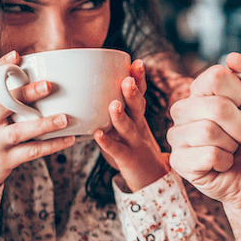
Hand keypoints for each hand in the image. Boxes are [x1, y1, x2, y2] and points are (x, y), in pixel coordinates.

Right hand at [0, 51, 75, 192]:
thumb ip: (1, 100)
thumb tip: (33, 80)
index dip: (1, 67)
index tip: (17, 55)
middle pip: (4, 104)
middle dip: (26, 93)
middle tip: (49, 84)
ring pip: (20, 131)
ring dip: (44, 124)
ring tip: (65, 118)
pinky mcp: (5, 160)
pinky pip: (32, 152)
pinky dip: (52, 146)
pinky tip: (70, 139)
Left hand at [94, 59, 170, 192]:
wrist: (150, 176)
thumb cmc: (132, 146)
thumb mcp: (128, 124)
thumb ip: (115, 108)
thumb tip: (90, 86)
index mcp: (137, 116)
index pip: (140, 93)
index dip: (140, 79)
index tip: (136, 63)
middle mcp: (138, 126)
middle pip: (138, 107)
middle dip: (133, 92)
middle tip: (127, 79)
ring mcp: (134, 143)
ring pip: (128, 127)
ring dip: (120, 116)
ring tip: (113, 104)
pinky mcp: (127, 158)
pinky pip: (116, 150)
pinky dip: (107, 142)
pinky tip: (97, 135)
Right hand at [167, 52, 240, 216]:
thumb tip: (236, 58)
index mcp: (201, 89)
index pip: (217, 75)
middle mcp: (183, 108)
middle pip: (216, 106)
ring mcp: (177, 135)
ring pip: (209, 131)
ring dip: (233, 144)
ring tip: (236, 149)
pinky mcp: (178, 161)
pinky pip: (207, 155)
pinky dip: (226, 161)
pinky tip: (227, 163)